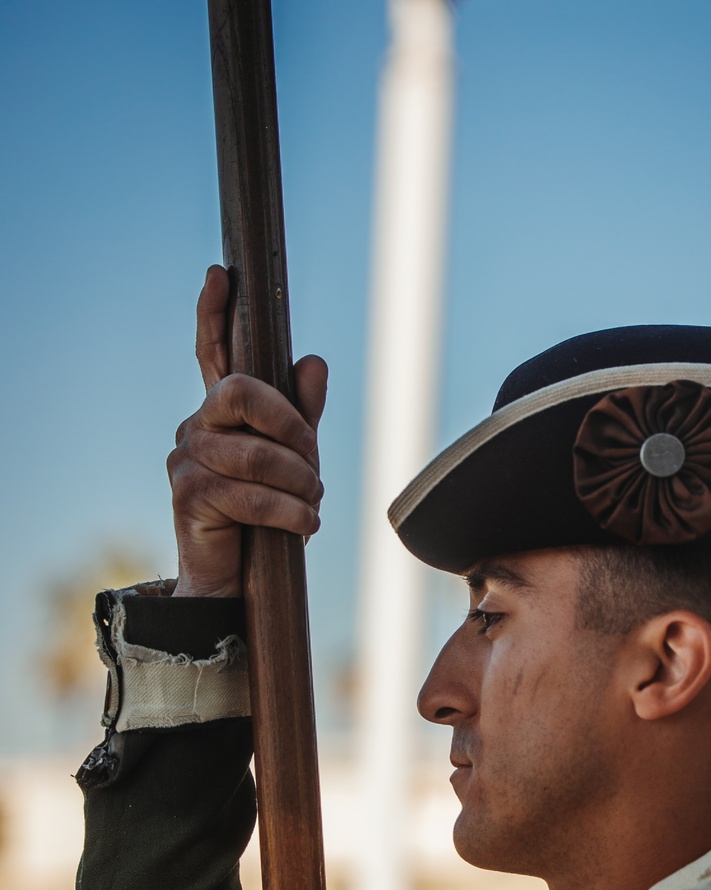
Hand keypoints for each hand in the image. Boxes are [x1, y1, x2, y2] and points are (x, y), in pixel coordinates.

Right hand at [167, 265, 328, 596]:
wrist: (234, 583)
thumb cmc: (265, 520)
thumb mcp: (293, 464)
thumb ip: (301, 417)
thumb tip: (312, 362)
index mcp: (221, 412)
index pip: (213, 353)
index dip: (214, 314)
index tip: (222, 274)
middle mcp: (197, 426)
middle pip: (242, 392)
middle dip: (291, 425)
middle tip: (313, 462)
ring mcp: (186, 459)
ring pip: (256, 453)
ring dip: (299, 483)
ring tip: (311, 506)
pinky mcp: (188, 495)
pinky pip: (249, 493)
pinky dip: (289, 512)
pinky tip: (303, 526)